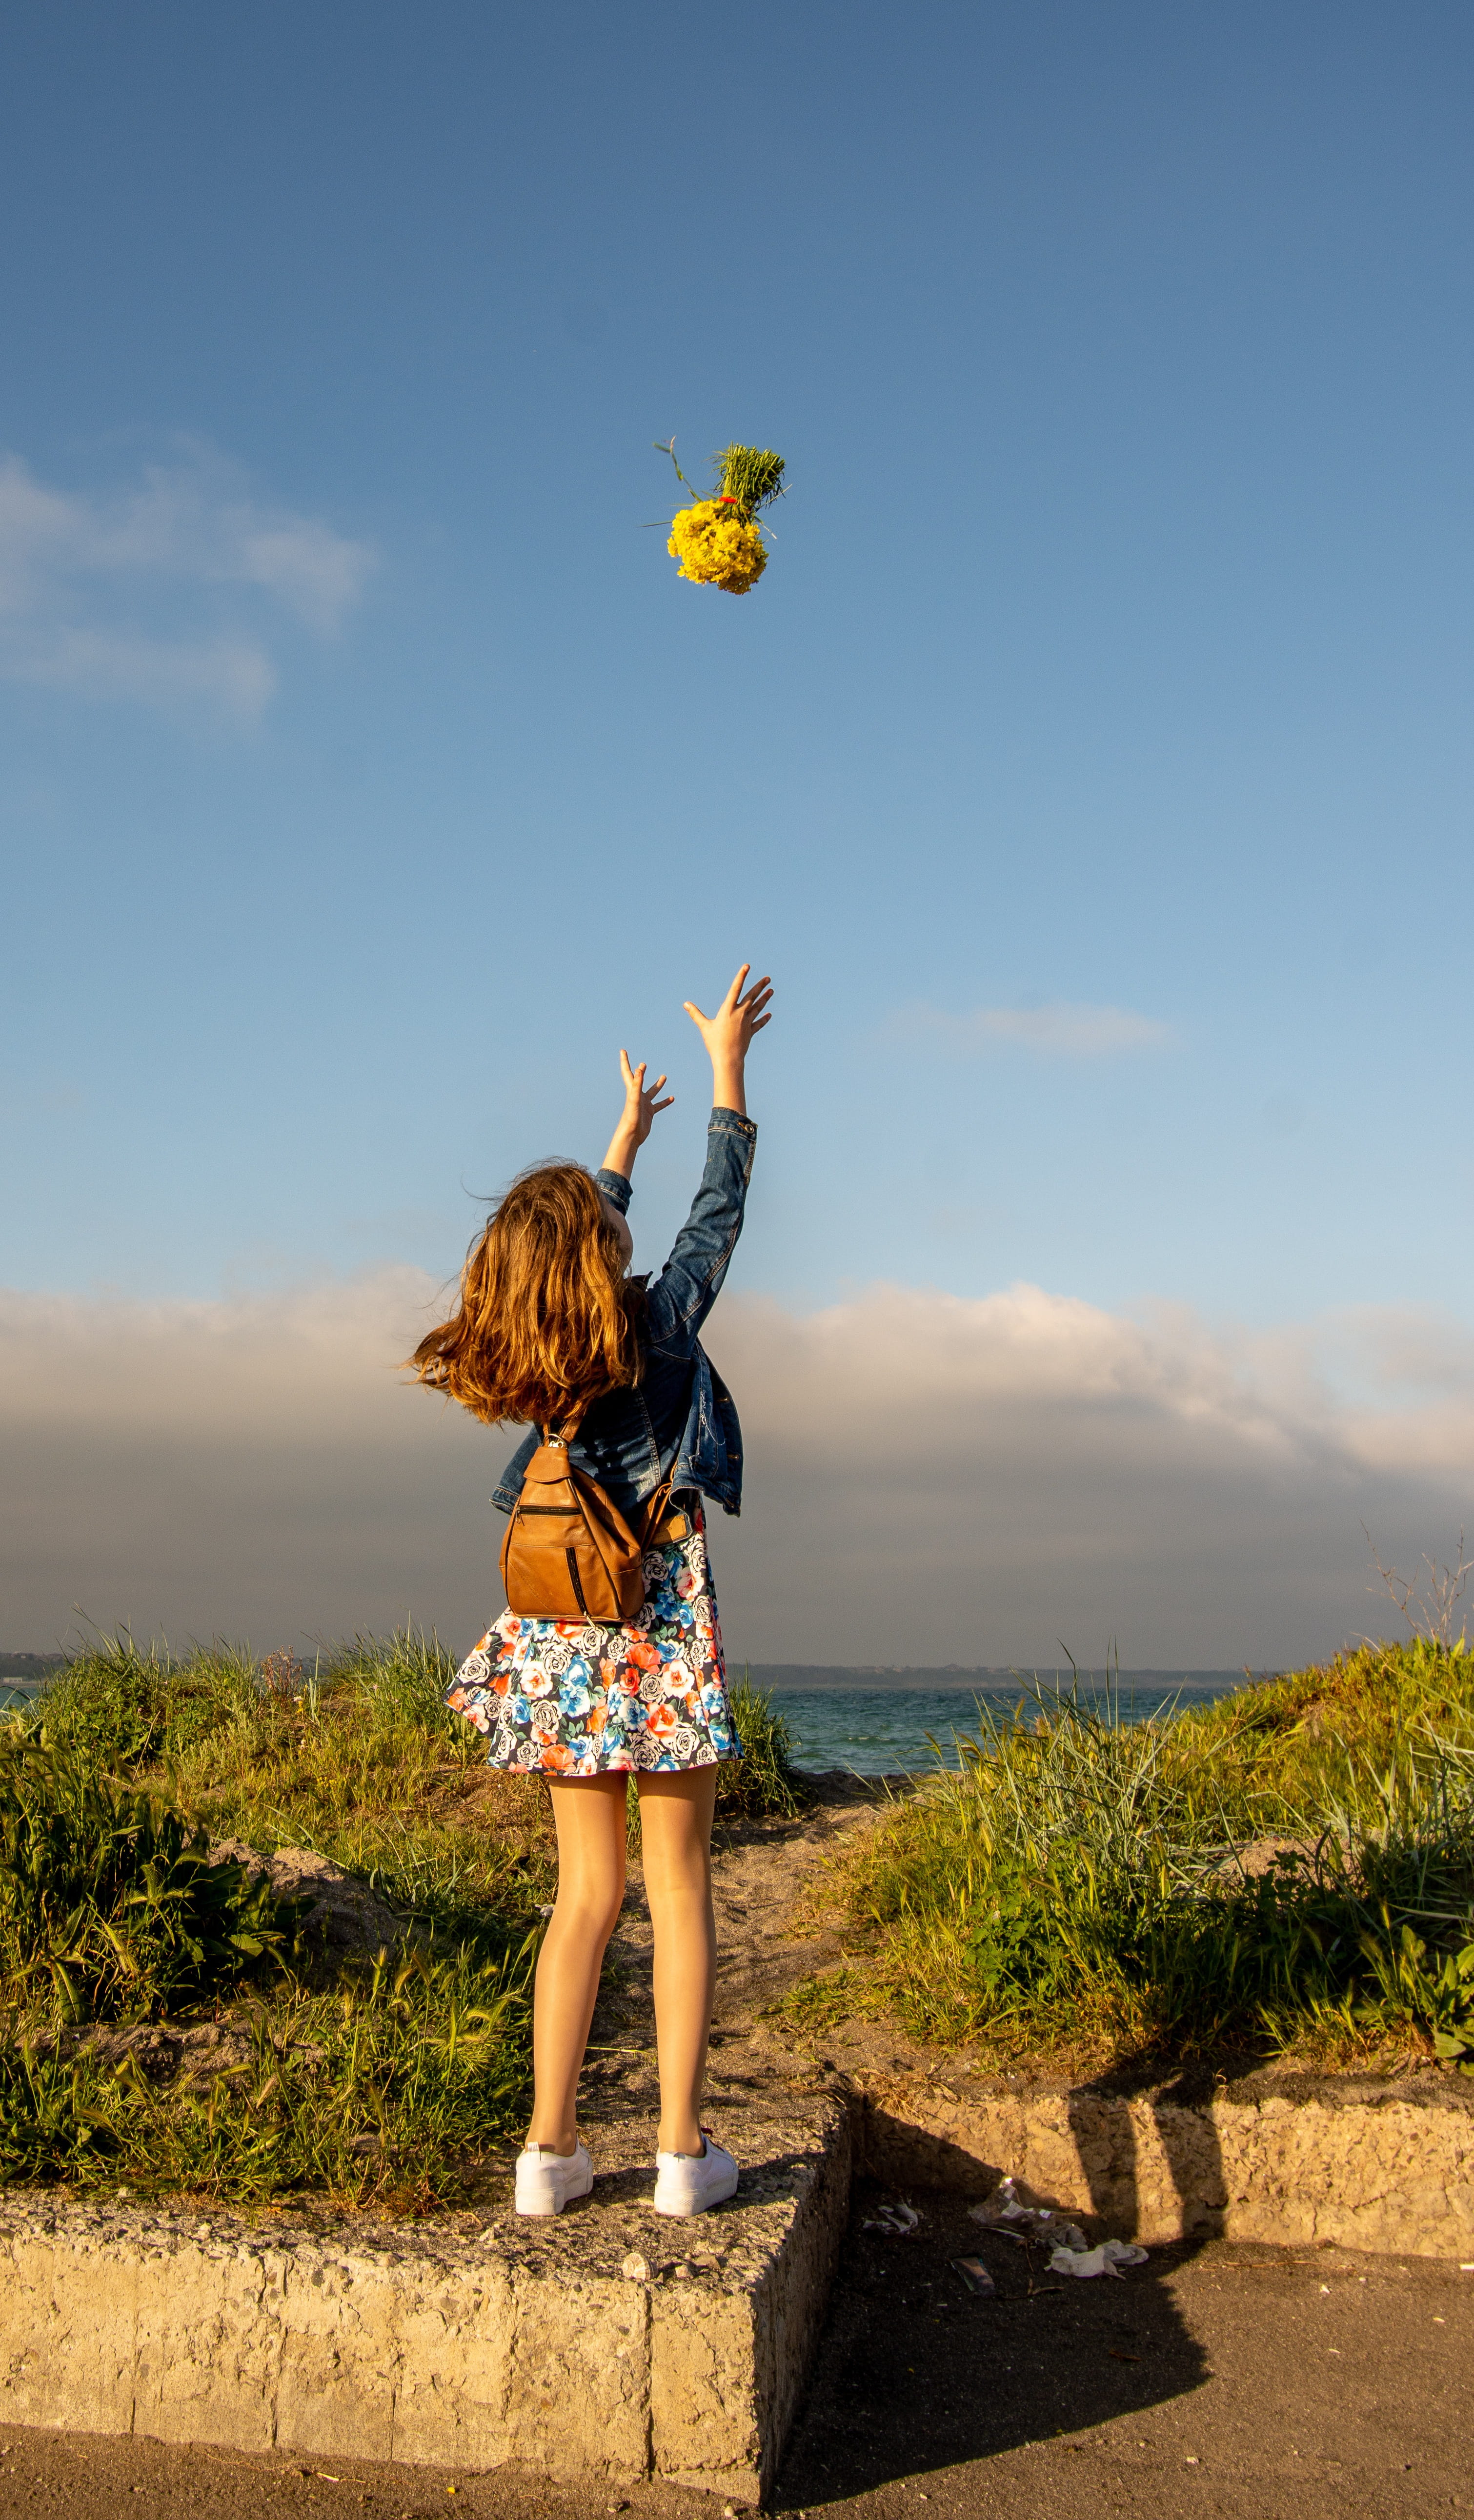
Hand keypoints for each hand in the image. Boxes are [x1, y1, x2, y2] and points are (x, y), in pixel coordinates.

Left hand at [617, 1048, 673, 1148]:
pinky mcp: (649, 1113)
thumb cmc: (631, 1117)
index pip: (628, 1072)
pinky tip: (672, 1098)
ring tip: (664, 1076)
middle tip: (643, 1064)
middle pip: (639, 1080)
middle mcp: (637, 1095)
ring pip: (652, 1092)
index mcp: (632, 1090)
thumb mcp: (634, 1099)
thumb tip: (638, 1069)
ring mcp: (644, 1104)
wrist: (631, 1135)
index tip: (622, 1051)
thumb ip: (637, 1084)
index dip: (625, 1061)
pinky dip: (665, 1101)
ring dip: (657, 1084)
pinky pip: (659, 1105)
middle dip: (640, 1072)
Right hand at [683, 965, 772, 1115]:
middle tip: (768, 978)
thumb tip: (685, 1004)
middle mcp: (740, 1013)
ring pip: (758, 1007)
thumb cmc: (715, 1043)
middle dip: (759, 986)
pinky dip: (764, 1019)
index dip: (741, 976)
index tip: (747, 967)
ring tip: (771, 990)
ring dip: (764, 998)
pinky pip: (758, 1023)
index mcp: (728, 1009)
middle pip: (752, 996)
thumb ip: (696, 1014)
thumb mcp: (704, 1027)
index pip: (736, 989)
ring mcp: (747, 1022)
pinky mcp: (750, 1032)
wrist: (728, 1058)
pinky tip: (769, 1014)